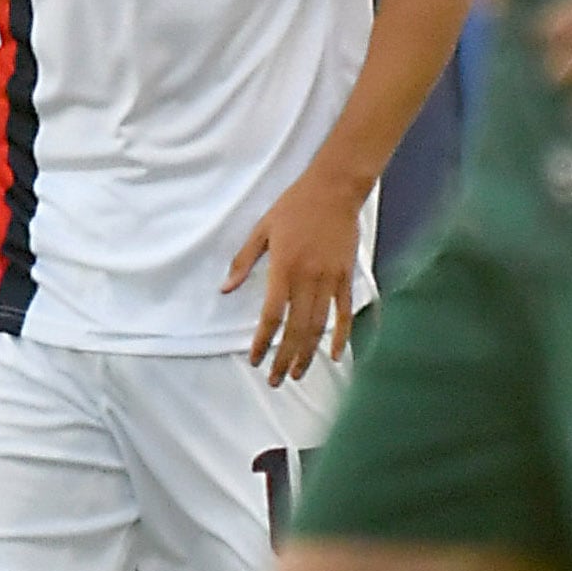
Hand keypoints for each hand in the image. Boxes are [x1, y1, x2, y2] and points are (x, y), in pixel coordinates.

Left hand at [225, 170, 365, 384]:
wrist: (334, 190)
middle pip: (295, 329)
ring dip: (308, 353)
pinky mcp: (346, 277)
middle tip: (274, 380)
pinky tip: (334, 355)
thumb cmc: (293, 207)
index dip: (262, 341)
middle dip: (283, 358)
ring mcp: (330, 280)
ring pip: (318, 326)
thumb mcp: (261, 229)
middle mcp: (307, 279)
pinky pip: (345, 312)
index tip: (254, 359)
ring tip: (297, 374)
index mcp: (283, 268)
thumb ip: (243, 261)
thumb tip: (225, 289)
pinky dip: (341, 336)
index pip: (271, 315)